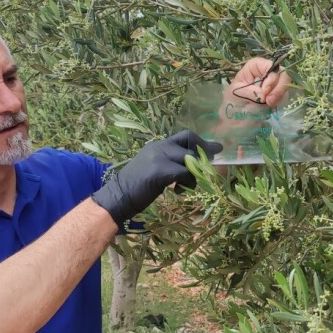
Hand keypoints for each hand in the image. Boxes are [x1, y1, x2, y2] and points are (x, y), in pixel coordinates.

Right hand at [91, 131, 222, 225]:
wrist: (118, 196)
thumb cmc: (136, 187)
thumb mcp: (154, 169)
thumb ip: (170, 162)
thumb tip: (193, 164)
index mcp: (158, 145)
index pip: (185, 136)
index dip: (200, 142)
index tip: (214, 149)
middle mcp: (159, 146)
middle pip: (190, 143)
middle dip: (204, 153)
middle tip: (208, 167)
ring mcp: (159, 157)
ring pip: (190, 160)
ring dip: (194, 175)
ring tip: (185, 186)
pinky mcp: (159, 171)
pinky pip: (185, 173)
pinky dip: (187, 184)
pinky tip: (177, 191)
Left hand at [226, 57, 291, 106]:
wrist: (236, 122)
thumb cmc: (233, 104)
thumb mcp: (237, 93)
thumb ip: (251, 91)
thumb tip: (263, 95)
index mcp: (254, 69)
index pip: (268, 64)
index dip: (271, 75)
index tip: (265, 90)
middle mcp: (265, 75)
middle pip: (281, 73)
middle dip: (279, 86)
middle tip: (269, 101)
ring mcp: (273, 86)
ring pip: (286, 84)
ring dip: (279, 95)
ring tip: (269, 105)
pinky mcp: (278, 97)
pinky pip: (285, 96)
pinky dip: (280, 101)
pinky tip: (271, 107)